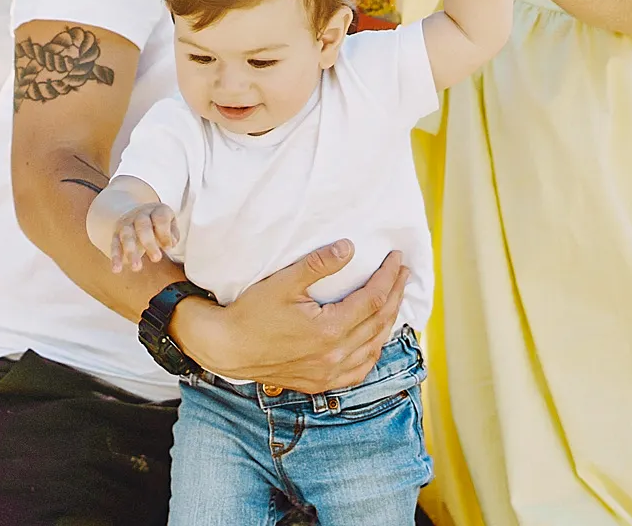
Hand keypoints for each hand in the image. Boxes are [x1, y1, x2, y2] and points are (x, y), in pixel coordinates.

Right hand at [111, 202, 179, 272]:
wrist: (136, 213)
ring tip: (136, 267)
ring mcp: (127, 223)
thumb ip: (173, 233)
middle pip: (143, 226)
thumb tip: (170, 244)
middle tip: (156, 259)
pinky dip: (115, 257)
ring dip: (131, 252)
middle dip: (149, 243)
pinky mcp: (116, 234)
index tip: (168, 247)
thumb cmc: (157, 223)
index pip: (160, 219)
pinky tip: (116, 269)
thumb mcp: (170, 223)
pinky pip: (114, 244)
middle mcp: (140, 215)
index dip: (165, 233)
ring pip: (127, 236)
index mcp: (156, 210)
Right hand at [170, 243, 409, 392]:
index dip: (388, 277)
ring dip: (389, 323)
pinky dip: (373, 353)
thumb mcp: (283, 282)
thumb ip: (319, 264)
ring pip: (373, 348)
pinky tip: (375, 341)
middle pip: (379, 322)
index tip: (396, 259)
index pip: (373, 300)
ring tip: (395, 300)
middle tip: (404, 273)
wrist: (227, 348)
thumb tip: (349, 248)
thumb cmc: (251, 313)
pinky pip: (359, 371)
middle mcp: (334, 356)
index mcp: (329, 330)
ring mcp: (329, 373)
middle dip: (395, 294)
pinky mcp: (320, 383)